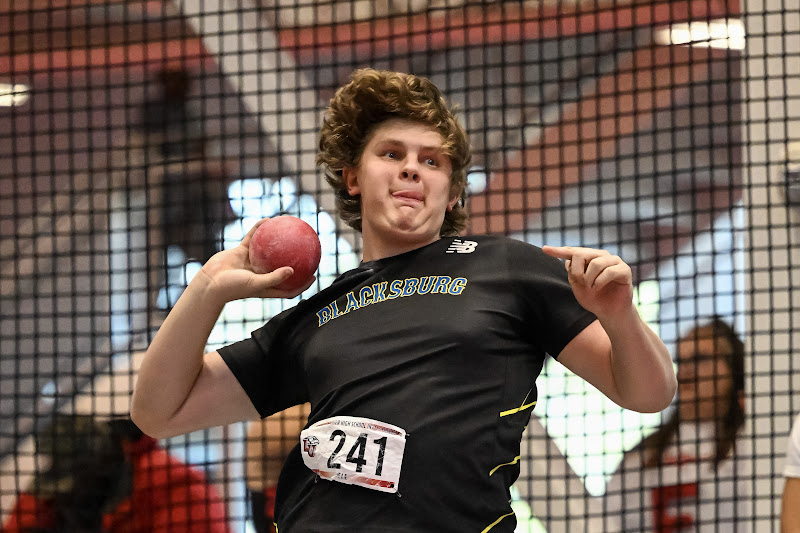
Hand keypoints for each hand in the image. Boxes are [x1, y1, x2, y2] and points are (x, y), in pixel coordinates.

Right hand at [197, 218, 314, 301]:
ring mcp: (251, 263)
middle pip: (281, 267)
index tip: (314, 276)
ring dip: (277, 240)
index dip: (302, 284)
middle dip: (294, 260)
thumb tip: (293, 270)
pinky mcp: (241, 252)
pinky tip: (267, 220)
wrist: (209, 282)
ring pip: (268, 250)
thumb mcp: (256, 284)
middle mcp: (261, 274)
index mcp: (267, 286)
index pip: (289, 288)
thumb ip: (274, 278)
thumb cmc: (233, 288)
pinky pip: (253, 238)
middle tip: (306, 250)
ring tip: (288, 229)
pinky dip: (259, 229)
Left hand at [542, 245, 633, 318]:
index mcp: (589, 257)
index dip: (558, 251)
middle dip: (577, 272)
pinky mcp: (624, 269)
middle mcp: (601, 255)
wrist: (609, 312)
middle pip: (581, 254)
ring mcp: (614, 261)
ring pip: (595, 263)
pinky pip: (608, 271)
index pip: (572, 252)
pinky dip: (600, 282)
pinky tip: (598, 287)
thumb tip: (568, 260)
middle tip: (581, 284)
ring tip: (591, 288)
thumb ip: (572, 272)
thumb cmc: (593, 298)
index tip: (544, 249)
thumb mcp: (578, 285)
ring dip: (589, 279)